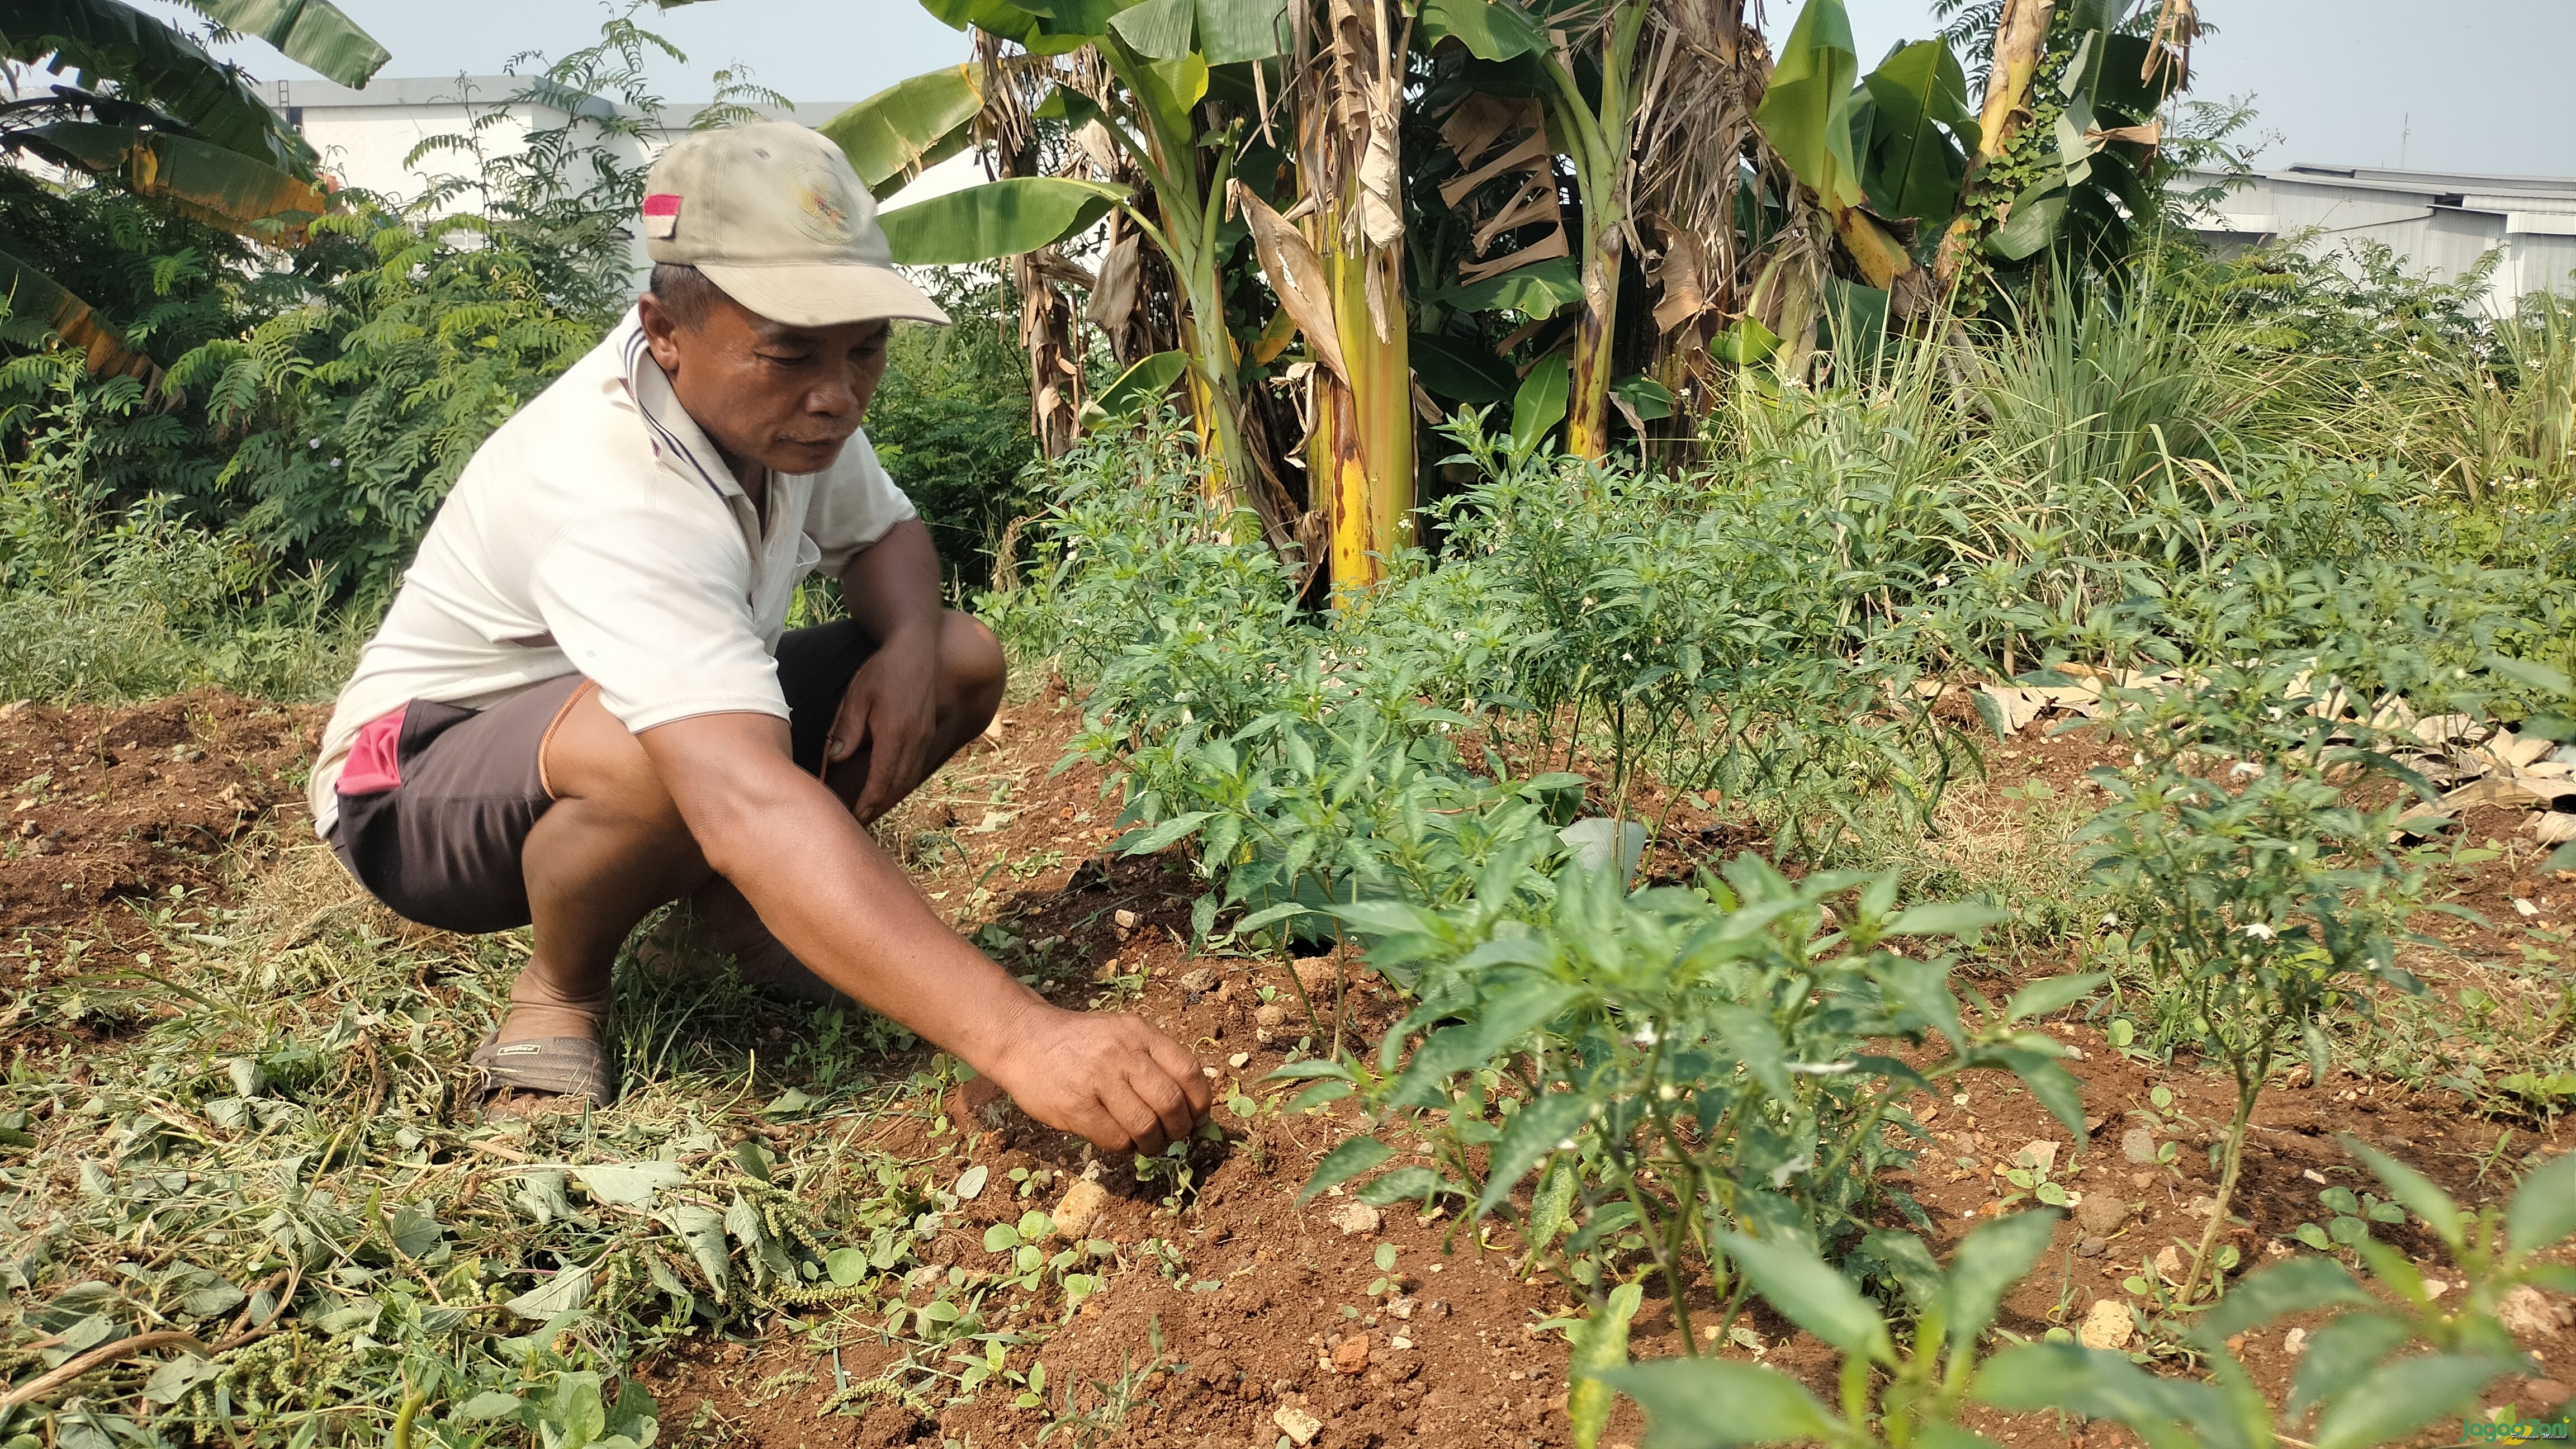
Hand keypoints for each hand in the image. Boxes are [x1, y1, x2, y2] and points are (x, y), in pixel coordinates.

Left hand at [826, 621, 940, 823]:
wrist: (917, 649)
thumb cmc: (883, 669)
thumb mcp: (857, 696)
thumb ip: (846, 729)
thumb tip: (833, 759)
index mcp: (895, 733)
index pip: (881, 778)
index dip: (868, 802)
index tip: (855, 817)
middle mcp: (915, 740)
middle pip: (897, 785)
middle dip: (878, 806)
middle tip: (860, 822)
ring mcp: (925, 737)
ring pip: (909, 778)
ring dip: (890, 798)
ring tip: (872, 811)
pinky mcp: (928, 733)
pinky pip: (915, 767)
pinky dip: (901, 783)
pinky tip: (889, 788)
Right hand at [981, 1003, 1212, 1153]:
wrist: (1023, 1039)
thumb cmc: (1079, 1043)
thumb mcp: (1121, 1033)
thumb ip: (1153, 1059)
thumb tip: (1190, 1105)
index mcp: (1140, 1033)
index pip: (1189, 1072)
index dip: (1200, 1102)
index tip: (1196, 1117)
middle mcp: (1122, 1054)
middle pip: (1171, 1103)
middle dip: (1179, 1129)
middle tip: (1172, 1136)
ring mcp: (1098, 1080)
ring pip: (1146, 1126)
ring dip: (1153, 1144)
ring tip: (1147, 1143)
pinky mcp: (1077, 1107)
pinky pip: (1117, 1139)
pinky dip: (1126, 1148)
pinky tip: (1119, 1139)